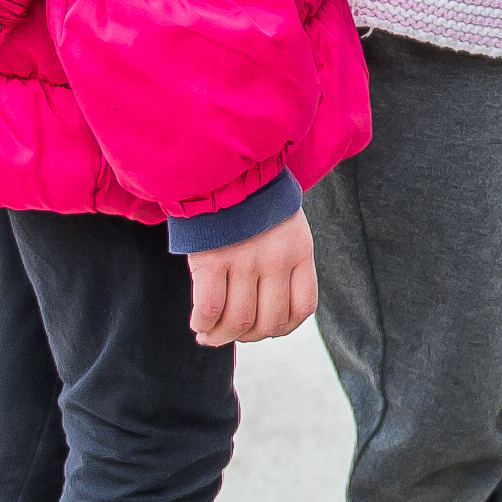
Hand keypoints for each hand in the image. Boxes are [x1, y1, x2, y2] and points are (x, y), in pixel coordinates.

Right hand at [188, 210, 317, 346]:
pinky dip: (203, 323)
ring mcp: (245, 260)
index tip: (263, 328)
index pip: (303, 307)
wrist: (221, 164)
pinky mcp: (212, 259)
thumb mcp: (283, 223)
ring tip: (209, 335)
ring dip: (221, 336)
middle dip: (248, 336)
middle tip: (230, 333)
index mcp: (300, 249)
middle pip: (269, 321)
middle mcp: (276, 259)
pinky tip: (198, 324)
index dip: (282, 327)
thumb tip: (265, 308)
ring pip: (238, 321)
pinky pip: (209, 308)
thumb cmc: (249, 197)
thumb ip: (283, 258)